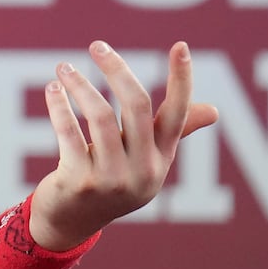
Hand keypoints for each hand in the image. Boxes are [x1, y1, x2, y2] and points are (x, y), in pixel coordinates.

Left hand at [30, 40, 217, 250]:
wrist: (72, 222)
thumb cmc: (112, 179)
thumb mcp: (146, 161)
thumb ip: (173, 132)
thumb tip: (215, 111)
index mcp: (162, 159)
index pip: (178, 114)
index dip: (182, 80)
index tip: (181, 46)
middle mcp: (143, 170)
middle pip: (137, 106)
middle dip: (117, 70)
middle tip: (96, 46)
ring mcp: (112, 179)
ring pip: (99, 116)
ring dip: (79, 86)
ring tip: (63, 68)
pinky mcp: (80, 182)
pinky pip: (69, 133)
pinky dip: (59, 107)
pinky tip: (52, 90)